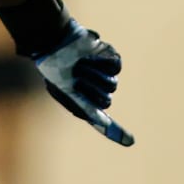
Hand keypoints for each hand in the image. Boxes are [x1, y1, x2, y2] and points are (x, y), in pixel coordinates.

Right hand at [35, 22, 133, 145]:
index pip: (102, 119)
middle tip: (76, 78)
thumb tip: (103, 122)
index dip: (117, 131)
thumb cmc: (54, 67)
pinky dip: (101, 61)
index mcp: (83, 101)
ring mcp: (103, 74)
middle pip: (106, 100)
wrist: (54, 41)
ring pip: (112, 83)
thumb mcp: (63, 91)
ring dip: (93, 74)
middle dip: (90, 89)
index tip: (130, 141)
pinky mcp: (109, 58)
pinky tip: (89, 56)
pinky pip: (115, 66)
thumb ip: (83, 108)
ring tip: (80, 64)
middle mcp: (95, 89)